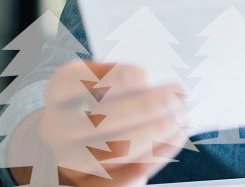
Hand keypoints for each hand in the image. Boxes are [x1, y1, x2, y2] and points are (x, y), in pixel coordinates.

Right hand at [13, 61, 190, 185]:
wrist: (77, 138)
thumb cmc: (101, 101)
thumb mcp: (106, 81)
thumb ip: (127, 81)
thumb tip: (162, 89)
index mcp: (59, 91)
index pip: (73, 82)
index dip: (110, 79)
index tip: (143, 75)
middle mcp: (56, 126)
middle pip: (98, 120)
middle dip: (145, 108)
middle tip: (176, 98)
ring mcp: (68, 159)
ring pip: (114, 150)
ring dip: (155, 133)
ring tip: (180, 118)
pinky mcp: (87, 182)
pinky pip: (123, 176)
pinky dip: (155, 157)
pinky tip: (174, 138)